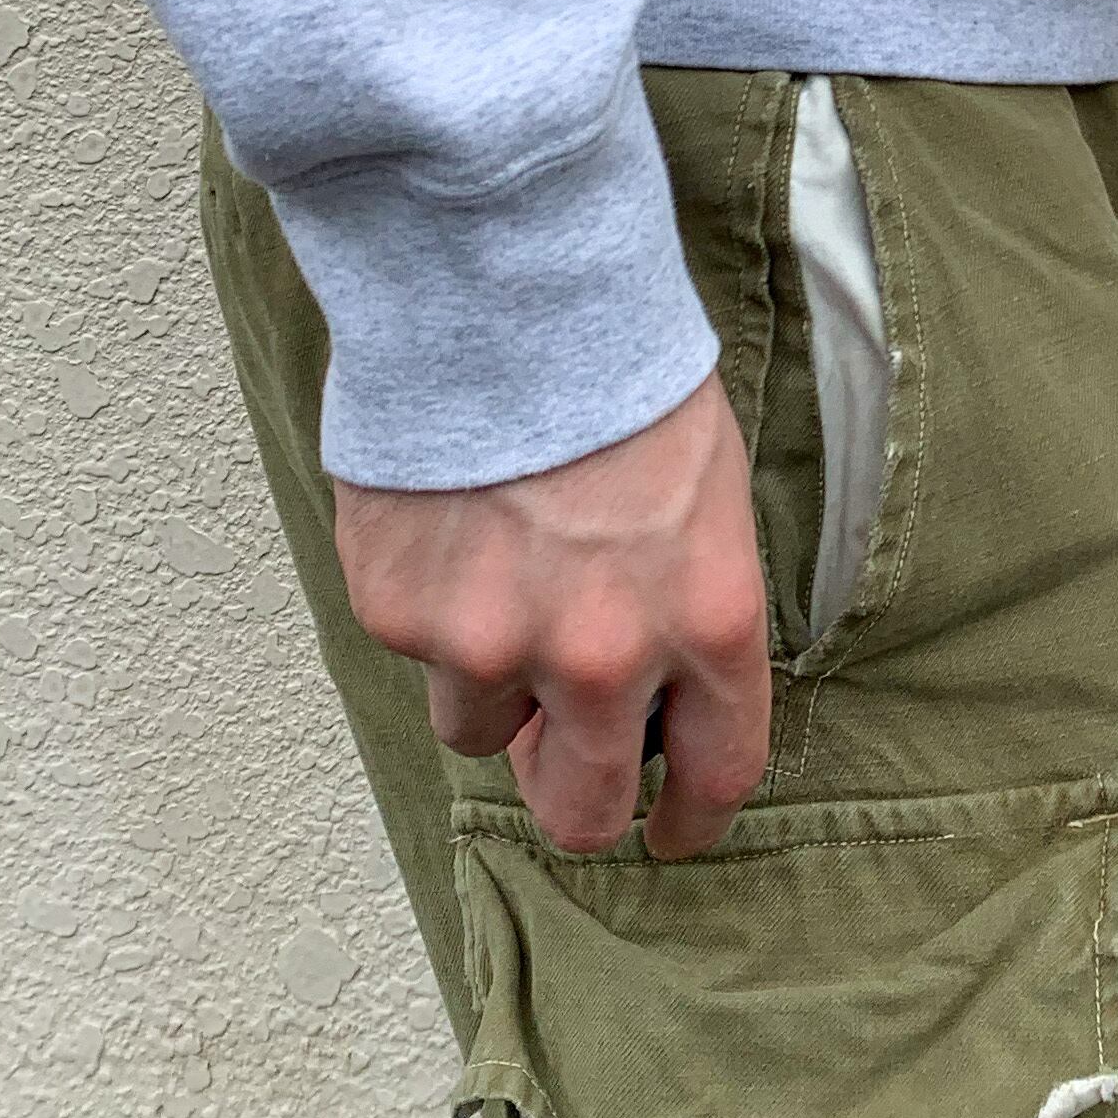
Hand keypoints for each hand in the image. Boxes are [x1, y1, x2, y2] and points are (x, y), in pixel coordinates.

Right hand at [332, 364, 772, 859]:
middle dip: (574, 795)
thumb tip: (653, 695)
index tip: (673, 829)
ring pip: (479, 727)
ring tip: (498, 565)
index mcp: (708, 623)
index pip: (717, 773)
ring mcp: (491, 645)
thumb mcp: (711, 494)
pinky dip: (429, 604)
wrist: (506, 289)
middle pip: (581, 809)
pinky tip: (449, 520)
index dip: (690, 818)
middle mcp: (603, 657)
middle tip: (560, 755)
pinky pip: (415, 651)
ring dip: (490, 677)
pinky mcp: (400, 616)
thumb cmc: (622, 372)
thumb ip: (691, 613)